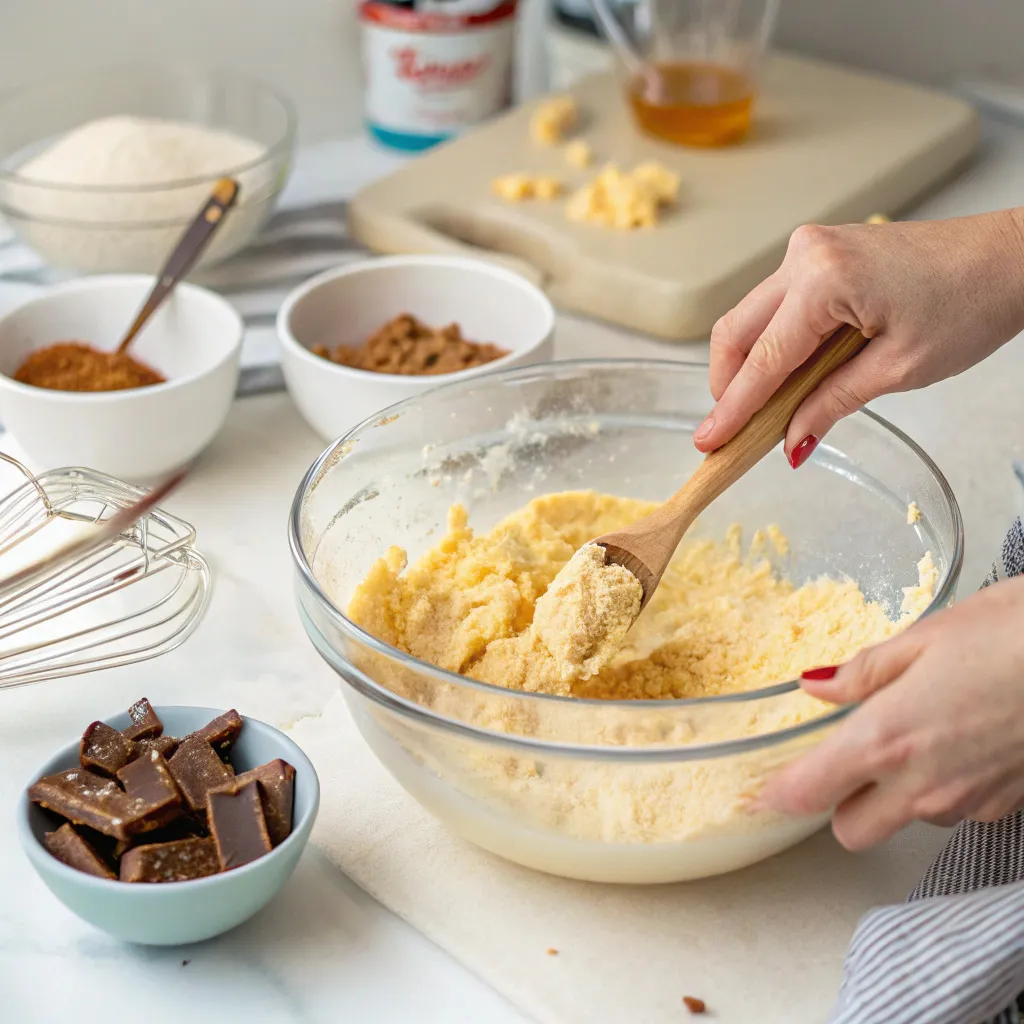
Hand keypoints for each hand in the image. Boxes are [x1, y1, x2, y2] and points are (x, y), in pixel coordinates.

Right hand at [695, 211, 1023, 462]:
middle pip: (736, 331)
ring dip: (749, 365)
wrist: (1012, 257)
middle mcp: (805, 256)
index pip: (763, 360)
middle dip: (727, 385)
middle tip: (729, 431)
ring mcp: (809, 249)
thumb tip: (790, 441)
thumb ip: (832, 404)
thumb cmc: (972, 302)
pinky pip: (776, 304)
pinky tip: (787, 375)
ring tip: (763, 409)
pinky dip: (772, 343)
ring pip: (750, 316)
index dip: (732, 408)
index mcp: (824, 280)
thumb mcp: (899, 369)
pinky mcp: (819, 253)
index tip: (709, 441)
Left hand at [756, 575, 1023, 849]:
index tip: (756, 795)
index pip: (809, 790)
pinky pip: (956, 808)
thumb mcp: (924, 639)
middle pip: (852, 830)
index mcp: (887, 738)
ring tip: (917, 732)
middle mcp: (923, 784)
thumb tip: (814, 686)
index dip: (775, 797)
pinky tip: (961, 740)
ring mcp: (968, 801)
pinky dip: (945, 785)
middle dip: (838, 804)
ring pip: (907, 820)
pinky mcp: (1006, 806)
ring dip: (896, 793)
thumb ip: (863, 673)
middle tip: (844, 760)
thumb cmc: (1011, 635)